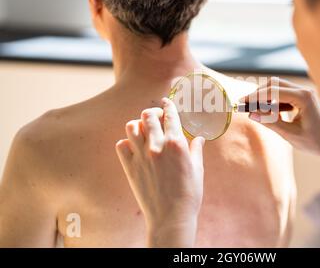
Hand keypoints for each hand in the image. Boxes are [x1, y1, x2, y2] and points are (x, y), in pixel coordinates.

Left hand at [115, 98, 204, 246]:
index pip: (170, 115)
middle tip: (156, 116)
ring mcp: (141, 156)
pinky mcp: (130, 167)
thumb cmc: (189, 194)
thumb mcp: (198, 169)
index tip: (166, 102)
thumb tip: (199, 139)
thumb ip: (196, 150)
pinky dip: (127, 142)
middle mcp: (157, 146)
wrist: (171, 217)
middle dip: (153, 112)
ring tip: (144, 130)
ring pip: (132, 126)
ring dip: (139, 125)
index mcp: (176, 144)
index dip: (168, 105)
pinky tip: (134, 147)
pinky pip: (121, 145)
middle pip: (148, 115)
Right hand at [241, 77, 319, 168]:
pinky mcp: (301, 97)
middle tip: (245, 106)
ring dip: (264, 97)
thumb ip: (270, 122)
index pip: (274, 91)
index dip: (256, 96)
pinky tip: (266, 112)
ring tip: (254, 110)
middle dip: (258, 94)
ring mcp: (303, 93)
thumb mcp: (290, 134)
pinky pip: (282, 94)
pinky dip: (272, 101)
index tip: (242, 102)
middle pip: (274, 84)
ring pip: (277, 87)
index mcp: (303, 98)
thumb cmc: (314, 142)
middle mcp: (304, 91)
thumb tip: (251, 114)